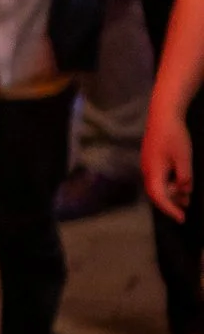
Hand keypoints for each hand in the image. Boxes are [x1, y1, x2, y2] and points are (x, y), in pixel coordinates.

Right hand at [145, 109, 192, 223]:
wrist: (163, 115)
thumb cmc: (173, 135)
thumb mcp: (184, 157)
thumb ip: (184, 177)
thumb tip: (184, 190)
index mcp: (154, 172)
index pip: (160, 197)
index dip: (170, 210)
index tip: (181, 219)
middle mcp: (147, 170)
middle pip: (157, 194)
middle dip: (170, 204)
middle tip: (185, 210)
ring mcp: (148, 164)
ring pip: (158, 186)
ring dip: (171, 194)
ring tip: (186, 198)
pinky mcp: (151, 159)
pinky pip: (158, 177)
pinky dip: (169, 184)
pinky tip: (180, 182)